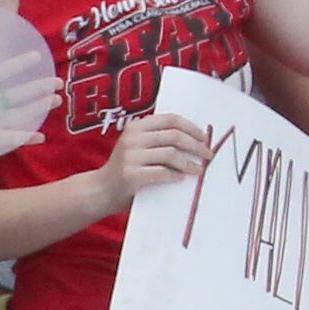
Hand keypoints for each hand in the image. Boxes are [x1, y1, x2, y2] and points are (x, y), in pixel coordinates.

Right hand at [98, 108, 215, 206]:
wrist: (100, 190)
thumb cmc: (125, 169)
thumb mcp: (137, 146)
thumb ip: (157, 139)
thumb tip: (194, 139)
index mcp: (136, 127)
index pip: (171, 119)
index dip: (191, 127)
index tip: (204, 137)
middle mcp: (133, 138)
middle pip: (174, 136)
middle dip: (196, 145)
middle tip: (207, 154)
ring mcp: (131, 157)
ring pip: (171, 154)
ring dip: (189, 163)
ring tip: (198, 170)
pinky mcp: (131, 175)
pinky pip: (161, 173)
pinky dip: (174, 175)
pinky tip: (180, 178)